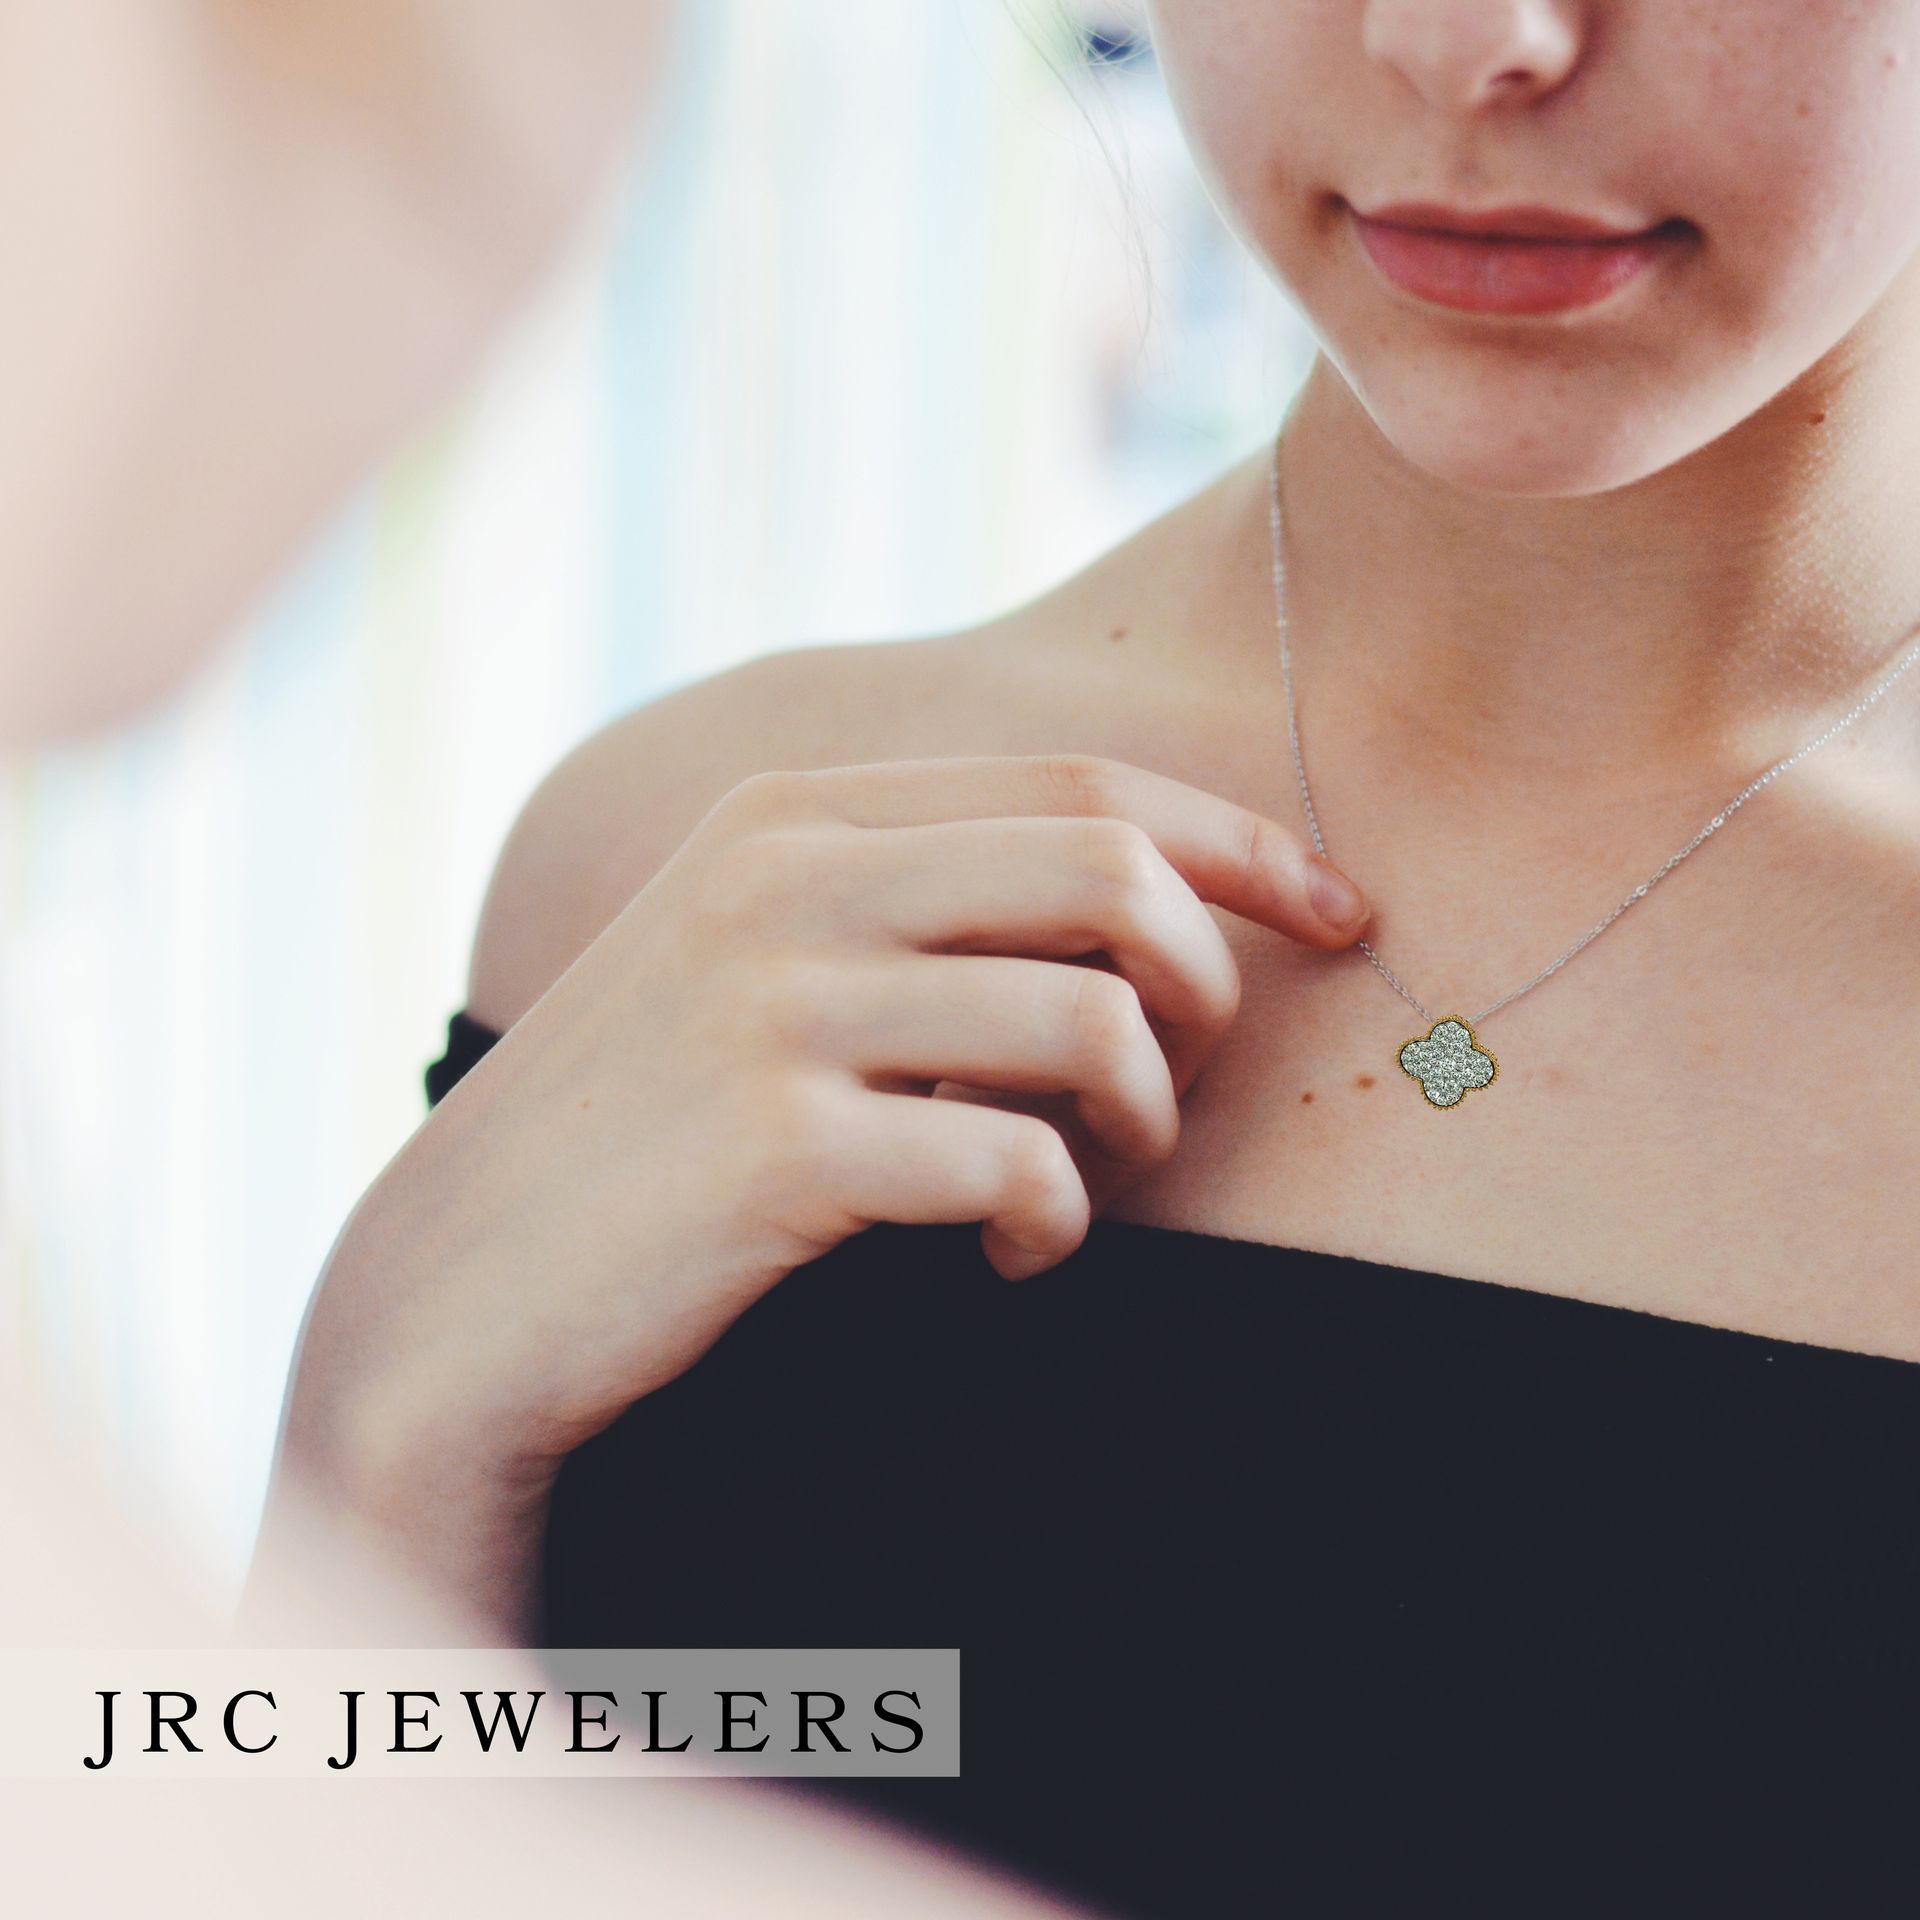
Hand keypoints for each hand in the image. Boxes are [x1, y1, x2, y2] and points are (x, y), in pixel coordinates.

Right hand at [270, 754, 1366, 1635]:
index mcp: (797, 814)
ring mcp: (778, 1006)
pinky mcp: (781, 1145)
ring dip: (1143, 1114)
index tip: (1338, 911)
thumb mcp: (753, 959)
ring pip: (1090, 1018)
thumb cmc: (645, 1124)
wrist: (461, 1277)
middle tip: (1198, 1066)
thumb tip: (1135, 902)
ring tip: (1094, 1175)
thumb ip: (906, 902)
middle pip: (1109, 870)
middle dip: (1215, 971)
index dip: (1241, 845)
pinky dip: (1061, 1215)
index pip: (1082, 785)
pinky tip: (1021, 1248)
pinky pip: (1020, 1159)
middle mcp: (790, 880)